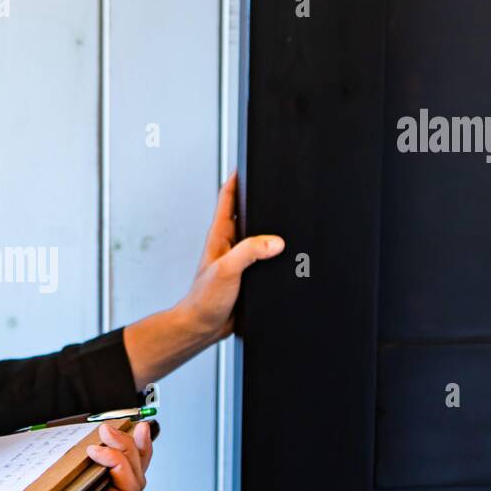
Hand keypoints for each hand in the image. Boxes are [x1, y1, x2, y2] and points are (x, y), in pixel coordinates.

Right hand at [12, 420, 153, 490]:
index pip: (126, 487)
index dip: (116, 463)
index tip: (94, 450)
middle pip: (134, 474)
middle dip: (126, 448)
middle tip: (107, 430)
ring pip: (133, 471)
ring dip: (134, 448)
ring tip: (136, 427)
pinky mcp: (99, 483)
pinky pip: (122, 468)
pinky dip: (128, 451)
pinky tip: (131, 436)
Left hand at [174, 170, 283, 341]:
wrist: (202, 328)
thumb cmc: (204, 300)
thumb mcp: (227, 271)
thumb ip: (249, 252)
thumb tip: (275, 241)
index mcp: (220, 237)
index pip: (227, 198)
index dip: (236, 178)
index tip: (247, 162)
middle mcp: (229, 245)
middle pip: (246, 214)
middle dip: (259, 199)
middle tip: (275, 184)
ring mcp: (238, 261)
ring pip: (258, 238)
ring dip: (271, 229)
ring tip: (288, 216)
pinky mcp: (248, 277)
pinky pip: (264, 259)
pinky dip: (275, 255)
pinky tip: (287, 256)